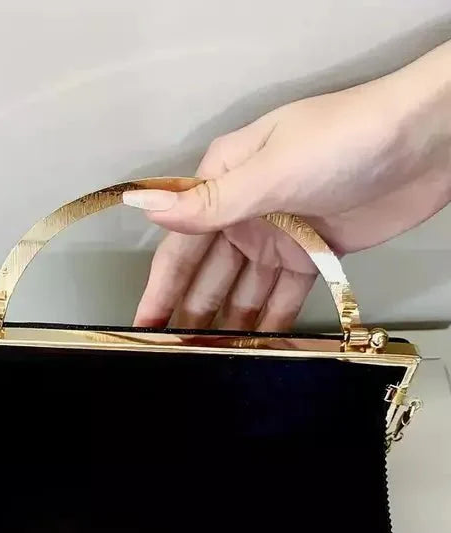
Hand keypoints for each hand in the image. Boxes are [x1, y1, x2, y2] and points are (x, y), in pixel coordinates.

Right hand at [125, 42, 450, 330]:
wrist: (427, 143)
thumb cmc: (349, 138)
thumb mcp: (272, 170)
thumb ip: (210, 202)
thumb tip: (145, 206)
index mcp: (226, 179)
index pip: (181, 244)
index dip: (160, 288)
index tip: (143, 327)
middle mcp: (246, 209)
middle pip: (208, 273)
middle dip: (189, 313)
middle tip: (173, 357)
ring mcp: (281, 234)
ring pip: (244, 289)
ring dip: (227, 323)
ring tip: (207, 361)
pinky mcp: (314, 253)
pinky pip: (284, 296)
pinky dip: (271, 321)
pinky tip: (256, 348)